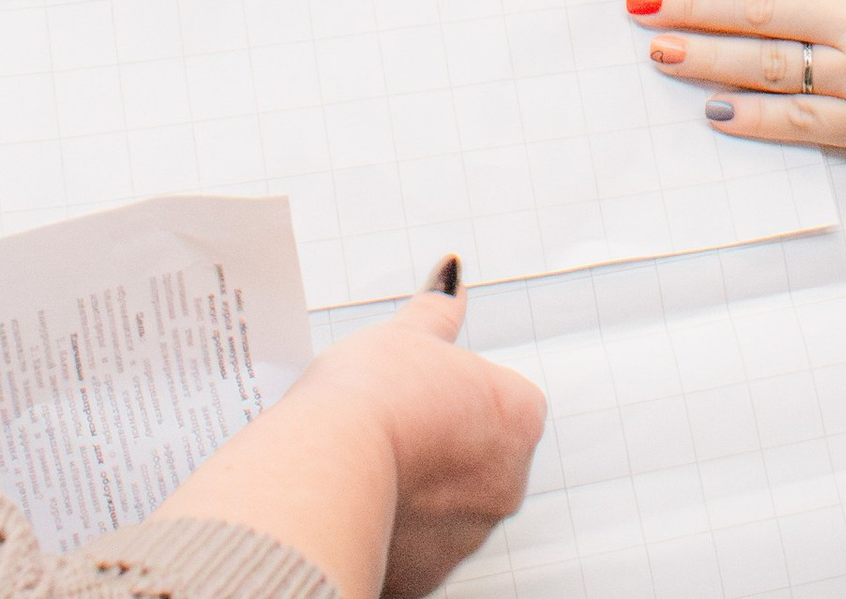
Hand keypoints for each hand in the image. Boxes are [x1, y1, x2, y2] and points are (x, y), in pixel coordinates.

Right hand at [276, 270, 543, 596]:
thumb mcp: (408, 334)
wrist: (325, 473)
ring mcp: (469, 537)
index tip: (415, 389)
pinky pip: (414, 546)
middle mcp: (508, 484)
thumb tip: (453, 276)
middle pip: (474, 453)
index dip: (451, 390)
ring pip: (444, 504)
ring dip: (414, 488)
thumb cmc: (371, 400)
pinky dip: (392, 528)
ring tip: (365, 463)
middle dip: (436, 442)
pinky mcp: (427, 577)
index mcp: (520, 420)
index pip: (499, 398)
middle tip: (387, 424)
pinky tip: (358, 503)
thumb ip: (438, 309)